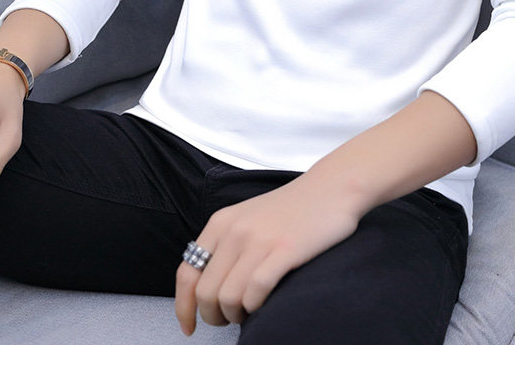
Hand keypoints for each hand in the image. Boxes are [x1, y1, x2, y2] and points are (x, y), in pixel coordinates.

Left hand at [174, 175, 360, 335]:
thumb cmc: (291, 209)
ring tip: (248, 313)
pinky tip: (264, 303)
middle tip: (229, 319)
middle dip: (213, 316)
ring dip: (236, 316)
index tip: (189, 326)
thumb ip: (225, 245)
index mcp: (221, 223)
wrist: (330, 188)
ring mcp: (259, 240)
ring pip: (228, 297)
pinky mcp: (284, 250)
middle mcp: (235, 230)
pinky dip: (256, 307)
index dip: (184, 306)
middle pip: (206, 292)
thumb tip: (206, 288)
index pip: (186, 272)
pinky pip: (256, 292)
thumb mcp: (247, 217)